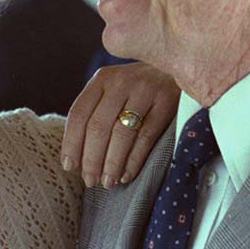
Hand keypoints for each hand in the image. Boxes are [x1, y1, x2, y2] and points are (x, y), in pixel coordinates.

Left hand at [62, 62, 179, 187]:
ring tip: (108, 182)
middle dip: (91, 159)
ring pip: (121, 133)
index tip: (69, 166)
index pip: (79, 113)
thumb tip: (77, 156)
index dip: (71, 143)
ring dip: (112, 163)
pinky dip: (134, 160)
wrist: (180, 66)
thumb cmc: (139, 88)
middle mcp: (121, 82)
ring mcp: (145, 90)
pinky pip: (146, 137)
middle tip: (90, 181)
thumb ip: (96, 111)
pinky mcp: (167, 102)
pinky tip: (127, 175)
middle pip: (98, 126)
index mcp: (102, 79)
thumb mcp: (115, 89)